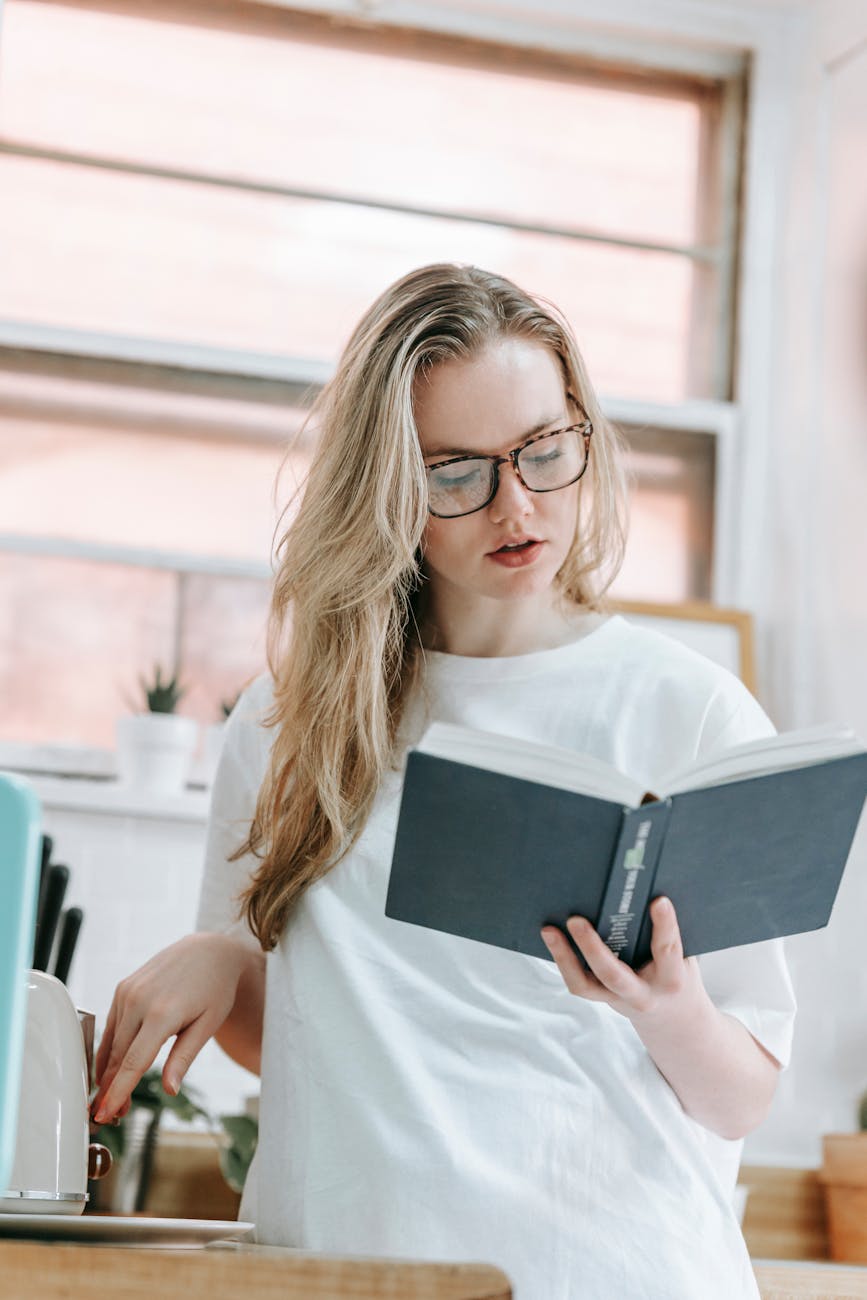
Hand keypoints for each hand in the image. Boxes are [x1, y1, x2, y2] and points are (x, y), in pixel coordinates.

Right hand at [92, 932, 251, 1122]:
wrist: (209, 950)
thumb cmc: (215, 988)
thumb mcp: (207, 1024)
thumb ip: (184, 1058)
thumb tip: (170, 1090)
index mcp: (162, 1013)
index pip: (132, 1063)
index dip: (117, 1092)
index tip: (105, 1113)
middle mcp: (139, 1000)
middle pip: (117, 1056)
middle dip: (112, 1088)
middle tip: (112, 1115)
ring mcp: (128, 991)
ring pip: (111, 1042)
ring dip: (108, 1071)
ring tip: (113, 1096)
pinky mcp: (123, 987)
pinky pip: (111, 1024)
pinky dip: (109, 1048)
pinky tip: (111, 1068)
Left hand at [540, 895, 705, 1024]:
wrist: (675, 1020)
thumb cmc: (679, 974)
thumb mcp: (684, 958)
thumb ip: (670, 933)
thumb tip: (647, 889)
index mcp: (671, 980)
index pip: (667, 951)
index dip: (665, 926)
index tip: (659, 900)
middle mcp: (642, 995)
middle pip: (614, 975)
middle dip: (592, 948)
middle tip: (576, 920)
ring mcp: (618, 1000)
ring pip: (585, 984)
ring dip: (564, 956)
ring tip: (549, 929)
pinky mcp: (602, 999)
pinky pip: (578, 983)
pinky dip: (563, 960)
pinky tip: (552, 937)